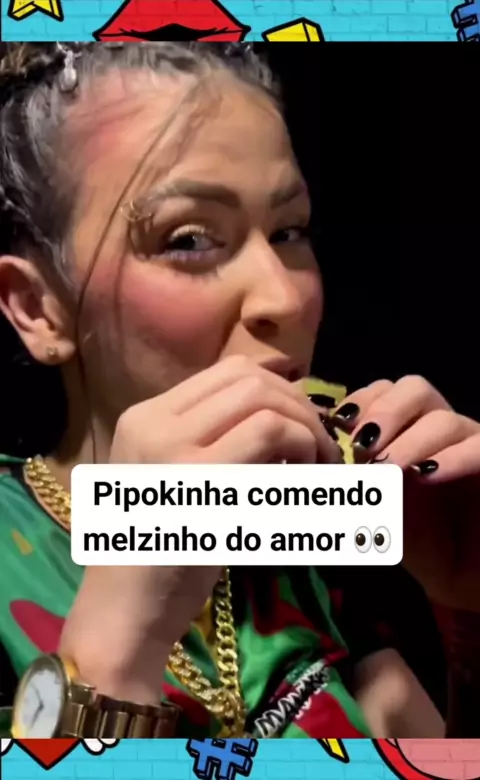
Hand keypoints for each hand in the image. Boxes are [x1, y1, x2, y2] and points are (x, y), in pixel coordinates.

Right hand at [61, 356, 338, 701]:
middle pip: (248, 378)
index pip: (227, 372)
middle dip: (298, 406)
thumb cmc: (156, 557)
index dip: (280, 392)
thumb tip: (287, 415)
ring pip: (262, 399)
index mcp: (145, 417)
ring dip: (305, 427)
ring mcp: (170, 445)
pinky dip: (301, 448)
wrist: (123, 612)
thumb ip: (218, 445)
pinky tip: (307, 483)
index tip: (302, 428)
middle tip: (320, 448)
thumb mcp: (179, 483)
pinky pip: (268, 433)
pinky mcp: (197, 477)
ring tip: (318, 467)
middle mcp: (153, 420)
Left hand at [332, 376, 479, 609]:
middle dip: (384, 411)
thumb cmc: (421, 545)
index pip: (383, 392)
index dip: (360, 402)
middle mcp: (440, 430)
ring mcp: (472, 445)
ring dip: (411, 440)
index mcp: (407, 431)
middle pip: (414, 388)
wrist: (466, 578)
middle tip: (363, 446)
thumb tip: (316, 465)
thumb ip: (351, 484)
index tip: (338, 427)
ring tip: (388, 470)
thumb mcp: (375, 513)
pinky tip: (428, 474)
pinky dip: (455, 457)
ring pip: (445, 418)